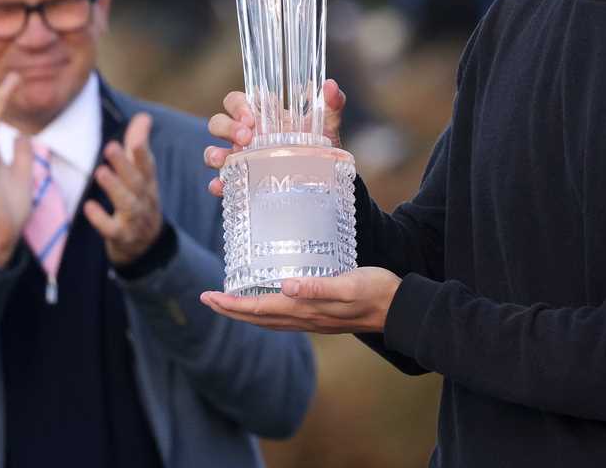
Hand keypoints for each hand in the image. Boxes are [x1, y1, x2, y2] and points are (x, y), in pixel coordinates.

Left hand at [83, 112, 163, 265]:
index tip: (135, 137)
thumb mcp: (141, 174)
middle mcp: (144, 199)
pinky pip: (112, 229)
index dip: (142, 151)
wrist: (145, 244)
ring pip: (128, 203)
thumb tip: (144, 116)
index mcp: (148, 182)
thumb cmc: (139, 199)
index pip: (147, 164)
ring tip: (100, 172)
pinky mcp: (122, 237)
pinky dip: (101, 219)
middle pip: (136, 181)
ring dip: (114, 188)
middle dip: (124, 164)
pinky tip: (89, 206)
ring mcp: (134, 219)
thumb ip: (138, 144)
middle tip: (110, 146)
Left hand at [200, 267, 400, 333]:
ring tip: (228, 303)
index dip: (231, 303)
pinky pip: (282, 319)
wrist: (398, 309)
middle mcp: (303, 318)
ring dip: (245, 313)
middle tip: (207, 299)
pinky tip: (268, 303)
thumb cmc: (375, 292)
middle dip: (230, 309)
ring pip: (268, 320)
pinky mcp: (320, 317)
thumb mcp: (348, 284)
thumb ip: (318, 287)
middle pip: (257, 317)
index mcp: (305, 309)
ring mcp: (312, 321)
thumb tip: (286, 286)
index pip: (258, 308)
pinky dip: (265, 312)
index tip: (208, 296)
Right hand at [203, 78, 346, 195]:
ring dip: (214, 154)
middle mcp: (246, 135)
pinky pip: (221, 182)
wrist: (326, 178)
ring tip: (226, 160)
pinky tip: (222, 187)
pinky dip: (218, 184)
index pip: (236, 101)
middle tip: (246, 137)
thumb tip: (330, 85)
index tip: (251, 116)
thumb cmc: (320, 144)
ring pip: (212, 151)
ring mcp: (241, 159)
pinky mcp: (242, 182)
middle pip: (218, 122)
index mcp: (261, 115)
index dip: (238, 105)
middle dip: (227, 127)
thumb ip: (332, 103)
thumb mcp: (327, 124)